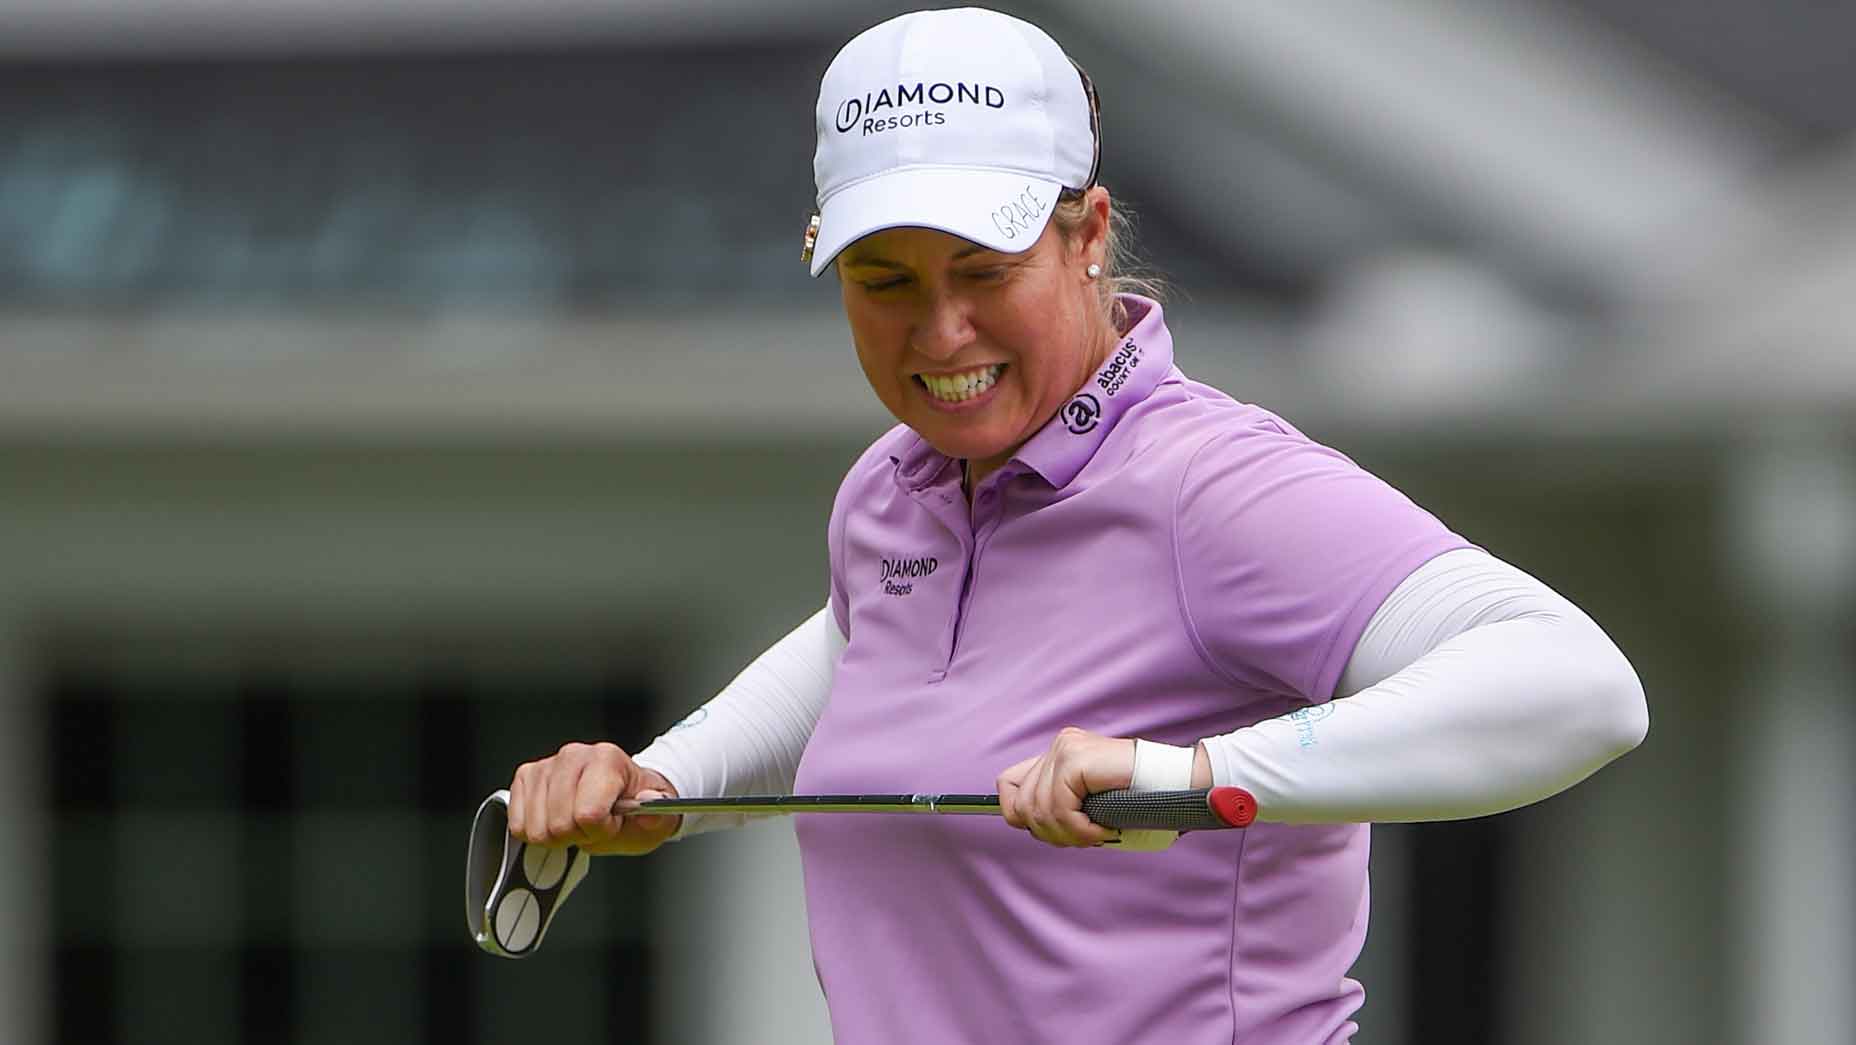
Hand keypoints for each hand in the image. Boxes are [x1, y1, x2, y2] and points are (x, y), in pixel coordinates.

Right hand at [507, 741, 680, 855]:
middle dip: (578, 835)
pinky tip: (556, 818)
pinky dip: (536, 831)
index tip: (611, 823)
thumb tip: (649, 801)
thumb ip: (655, 813)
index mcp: (607, 760)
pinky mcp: (525, 777)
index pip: (588, 814)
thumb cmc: (635, 806)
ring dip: (557, 835)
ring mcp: (546, 765)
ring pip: (536, 827)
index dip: (600, 830)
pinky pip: (518, 824)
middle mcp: (574, 755)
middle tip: (593, 824)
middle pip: (559, 824)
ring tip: (576, 820)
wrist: (623, 796)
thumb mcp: (657, 816)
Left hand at [996, 726, 1134, 847]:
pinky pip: (1059, 808)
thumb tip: (1022, 822)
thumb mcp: (1089, 804)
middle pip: (1020, 805)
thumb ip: (1058, 806)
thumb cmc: (1139, 799)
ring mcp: (1065, 749)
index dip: (1019, 815)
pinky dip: (1081, 830)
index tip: (1051, 831)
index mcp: (1058, 754)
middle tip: (1084, 838)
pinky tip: (1103, 829)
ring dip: (1070, 835)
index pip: (1007, 784)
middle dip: (1050, 834)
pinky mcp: (1075, 759)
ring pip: (1038, 811)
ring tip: (1097, 834)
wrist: (1177, 784)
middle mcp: (1058, 746)